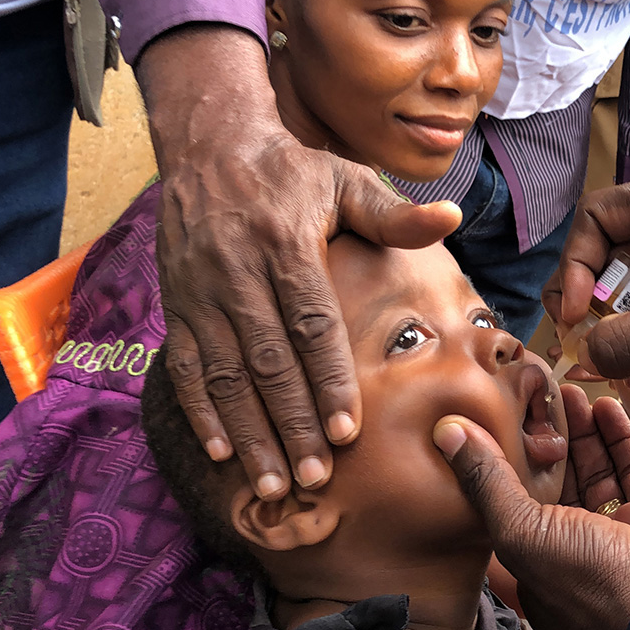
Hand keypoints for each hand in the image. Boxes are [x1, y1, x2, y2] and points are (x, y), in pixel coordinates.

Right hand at [137, 26, 460, 499]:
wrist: (208, 147)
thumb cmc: (292, 171)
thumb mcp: (345, 178)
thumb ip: (394, 212)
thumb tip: (453, 217)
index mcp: (285, 244)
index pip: (311, 324)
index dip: (328, 380)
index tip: (348, 432)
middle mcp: (237, 272)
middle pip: (267, 361)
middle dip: (291, 423)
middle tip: (314, 476)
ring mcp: (200, 292)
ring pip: (223, 374)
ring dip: (247, 432)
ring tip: (273, 482)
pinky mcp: (175, 304)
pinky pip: (184, 366)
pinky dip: (200, 412)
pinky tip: (221, 453)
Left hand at [433, 384, 629, 629]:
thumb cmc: (596, 581)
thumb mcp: (523, 533)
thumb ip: (488, 482)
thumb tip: (449, 434)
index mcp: (537, 570)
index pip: (512, 509)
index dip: (505, 468)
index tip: (498, 425)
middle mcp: (577, 552)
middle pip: (555, 484)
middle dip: (546, 441)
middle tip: (537, 398)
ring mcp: (620, 533)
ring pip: (594, 471)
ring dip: (581, 432)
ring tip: (568, 393)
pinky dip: (618, 437)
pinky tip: (606, 405)